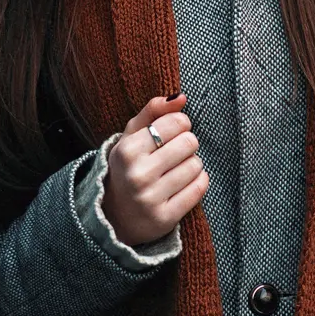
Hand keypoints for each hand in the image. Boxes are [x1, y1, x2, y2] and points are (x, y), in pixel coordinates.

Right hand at [101, 94, 208, 246]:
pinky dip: (198, 182)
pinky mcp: (164, 218)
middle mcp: (137, 174)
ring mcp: (150, 199)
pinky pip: (199, 189)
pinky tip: (185, 183)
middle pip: (189, 143)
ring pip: (196, 166)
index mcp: (127, 150)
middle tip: (175, 152)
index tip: (173, 131)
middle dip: (187, 144)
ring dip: (192, 164)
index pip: (176, 122)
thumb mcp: (132, 135)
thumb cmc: (128, 166)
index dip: (180, 124)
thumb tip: (181, 97)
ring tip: (177, 169)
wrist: (115, 215)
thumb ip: (153, 111)